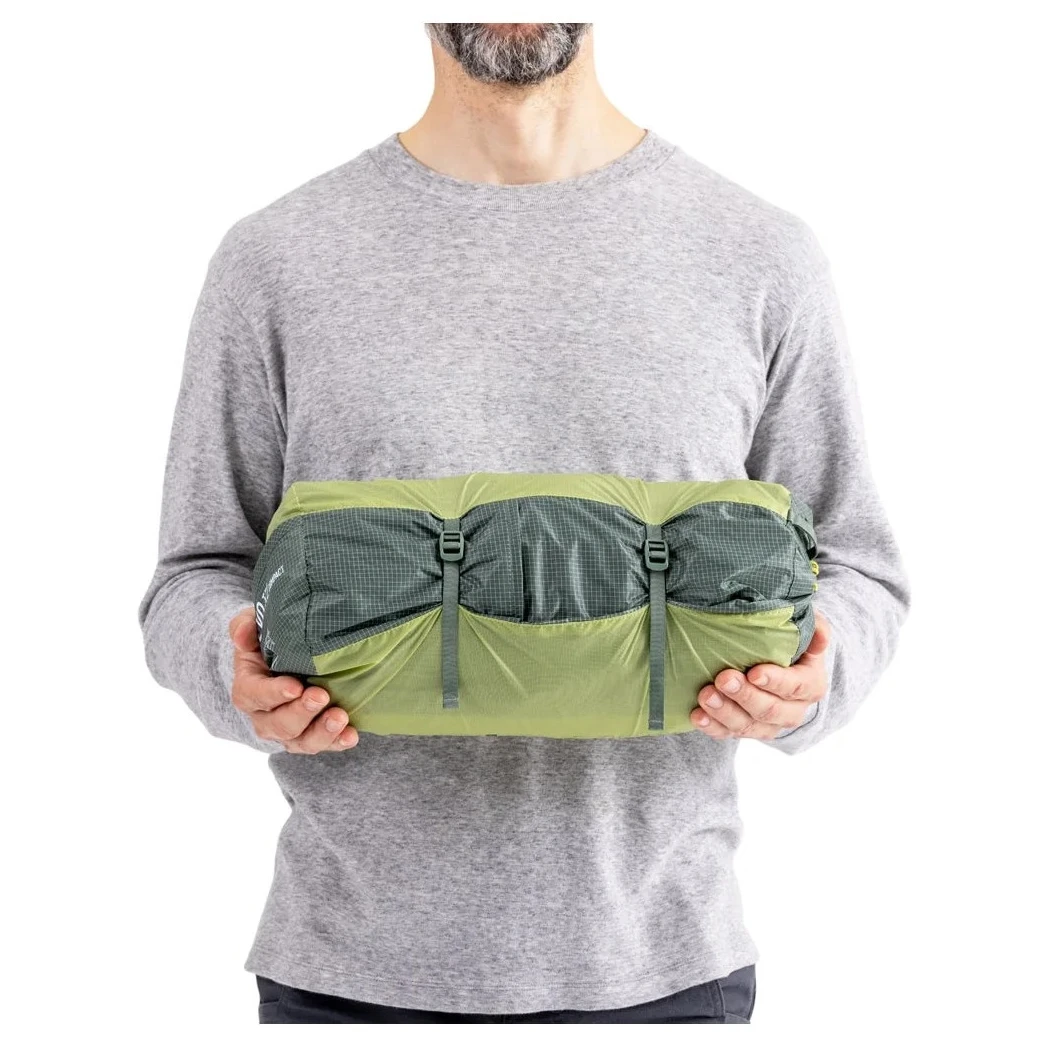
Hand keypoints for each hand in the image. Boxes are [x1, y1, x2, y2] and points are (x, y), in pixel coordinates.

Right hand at [228, 606, 357, 752]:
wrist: (287, 657)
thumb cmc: (269, 641)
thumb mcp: (255, 626)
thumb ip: (244, 626)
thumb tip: (242, 637)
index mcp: (248, 687)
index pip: (254, 695)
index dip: (273, 694)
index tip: (295, 687)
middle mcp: (264, 716)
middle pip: (277, 725)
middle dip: (300, 713)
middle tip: (321, 696)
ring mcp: (288, 730)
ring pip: (298, 742)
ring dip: (320, 733)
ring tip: (340, 718)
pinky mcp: (310, 735)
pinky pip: (321, 745)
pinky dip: (336, 742)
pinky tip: (350, 736)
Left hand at [690, 610, 830, 740]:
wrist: (778, 667)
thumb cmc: (789, 644)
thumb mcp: (804, 633)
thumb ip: (815, 629)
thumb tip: (821, 637)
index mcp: (811, 685)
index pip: (796, 686)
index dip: (775, 682)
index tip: (754, 672)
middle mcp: (792, 710)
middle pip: (770, 710)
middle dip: (745, 696)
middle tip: (723, 678)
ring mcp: (768, 725)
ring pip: (748, 726)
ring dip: (725, 712)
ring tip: (705, 696)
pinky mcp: (746, 730)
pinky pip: (728, 734)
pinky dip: (712, 726)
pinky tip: (698, 716)